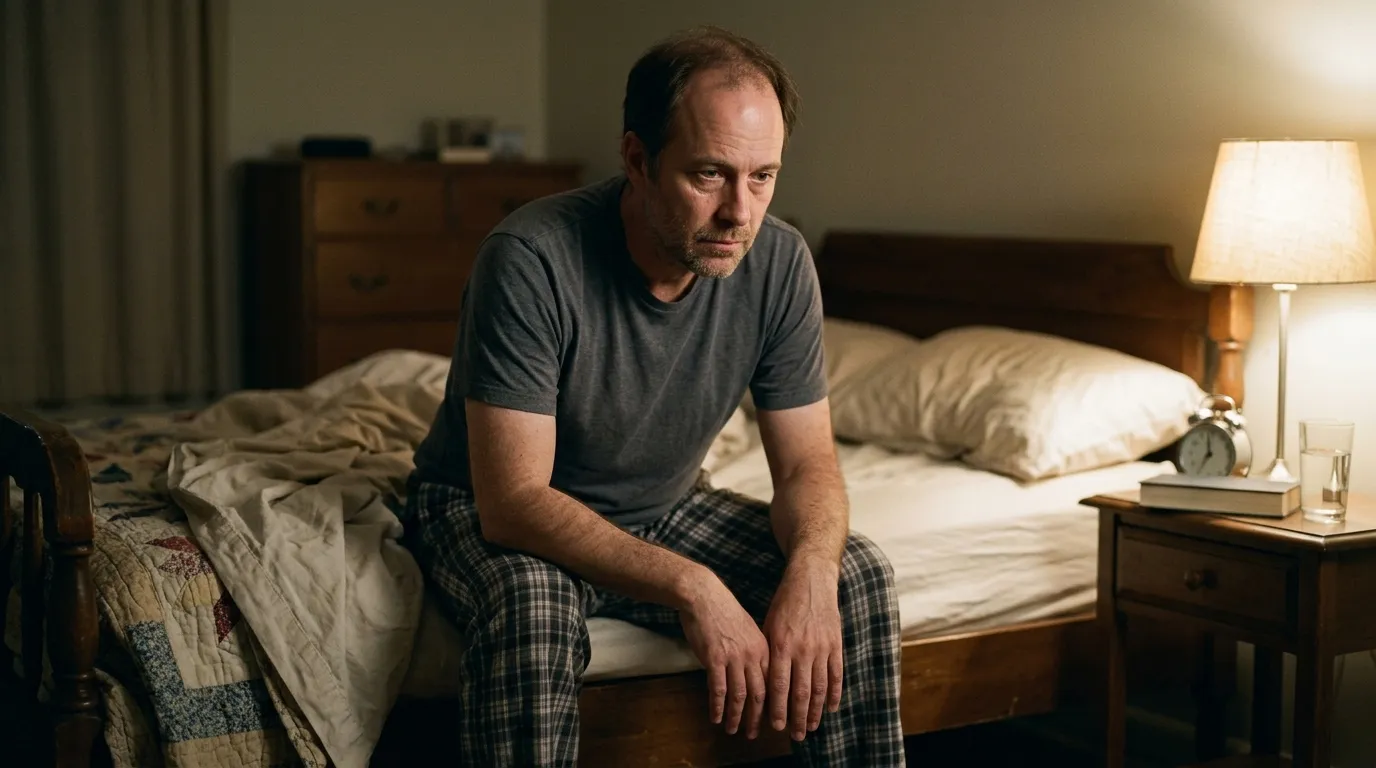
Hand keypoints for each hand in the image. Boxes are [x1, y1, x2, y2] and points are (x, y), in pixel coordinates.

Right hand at [679, 572, 770, 737]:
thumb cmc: (723, 611)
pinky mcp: (714, 658)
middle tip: (753, 733)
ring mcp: (734, 657)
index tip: (770, 719)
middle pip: (760, 694)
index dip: (772, 705)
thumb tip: (753, 673)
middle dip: (757, 718)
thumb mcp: (747, 630)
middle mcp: (752, 655)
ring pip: (739, 695)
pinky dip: (717, 706)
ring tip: (733, 729)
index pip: (773, 684)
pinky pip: (718, 689)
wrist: (703, 595)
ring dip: (736, 716)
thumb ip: (753, 652)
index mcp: (763, 648)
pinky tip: (715, 717)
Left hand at [763, 557, 842, 740]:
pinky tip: (831, 708)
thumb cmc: (785, 603)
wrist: (811, 581)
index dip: (778, 708)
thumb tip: (764, 682)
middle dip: (798, 717)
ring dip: (816, 711)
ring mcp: (822, 648)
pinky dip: (834, 693)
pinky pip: (836, 675)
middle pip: (801, 692)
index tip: (776, 726)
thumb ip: (768, 653)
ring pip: (820, 688)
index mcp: (781, 645)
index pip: (779, 685)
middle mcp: (802, 649)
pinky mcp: (836, 644)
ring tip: (812, 727)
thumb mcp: (768, 625)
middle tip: (796, 736)